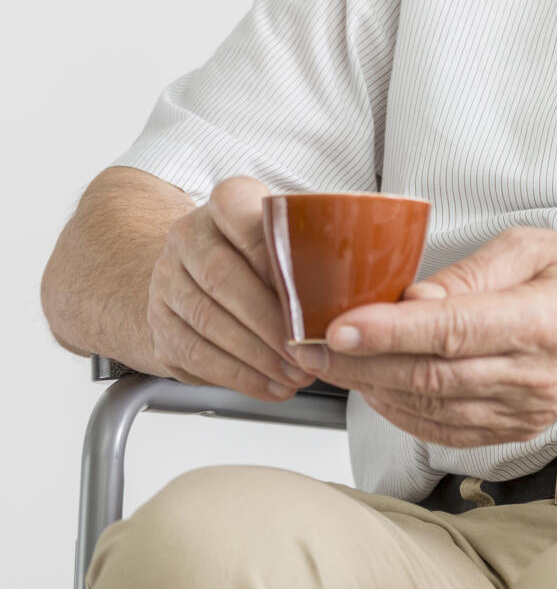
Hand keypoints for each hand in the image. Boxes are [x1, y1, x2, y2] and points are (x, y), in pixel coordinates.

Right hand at [147, 175, 314, 400]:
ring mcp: (167, 282)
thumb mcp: (292, 233)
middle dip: (269, 321)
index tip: (302, 285)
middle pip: (222, 278)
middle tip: (306, 349)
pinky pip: (195, 355)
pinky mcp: (159, 325)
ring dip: (257, 355)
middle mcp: (187, 238)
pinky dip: (238, 376)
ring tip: (296, 373)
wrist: (199, 272)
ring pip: (207, 321)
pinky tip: (270, 384)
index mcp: (224, 203)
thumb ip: (317, 245)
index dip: (269, 249)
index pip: (237, 211)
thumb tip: (364, 278)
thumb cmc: (265, 253)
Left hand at [293, 227, 556, 448]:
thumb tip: (408, 301)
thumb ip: (466, 275)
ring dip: (372, 387)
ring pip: (429, 409)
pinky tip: (378, 386)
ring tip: (334, 362)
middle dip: (360, 362)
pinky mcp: (516, 428)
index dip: (389, 332)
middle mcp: (534, 374)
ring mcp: (526, 409)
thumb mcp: (530, 247)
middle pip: (429, 377)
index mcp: (543, 320)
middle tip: (309, 345)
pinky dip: (402, 411)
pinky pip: (444, 430)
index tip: (339, 326)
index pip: (452, 331)